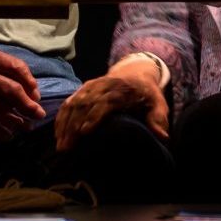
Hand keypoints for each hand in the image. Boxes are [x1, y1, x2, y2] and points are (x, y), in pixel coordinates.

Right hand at [54, 57, 168, 152]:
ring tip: (60, 144)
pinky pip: (70, 100)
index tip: (84, 132)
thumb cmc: (147, 94)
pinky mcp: (84, 88)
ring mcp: (92, 86)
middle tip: (67, 147)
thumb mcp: (158, 104)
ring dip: (65, 123)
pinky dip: (62, 116)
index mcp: (122, 90)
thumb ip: (158, 119)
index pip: (105, 102)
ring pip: (74, 102)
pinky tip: (57, 132)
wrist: (135, 72)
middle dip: (74, 125)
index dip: (94, 116)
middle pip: (85, 104)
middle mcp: (104, 86)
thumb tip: (163, 137)